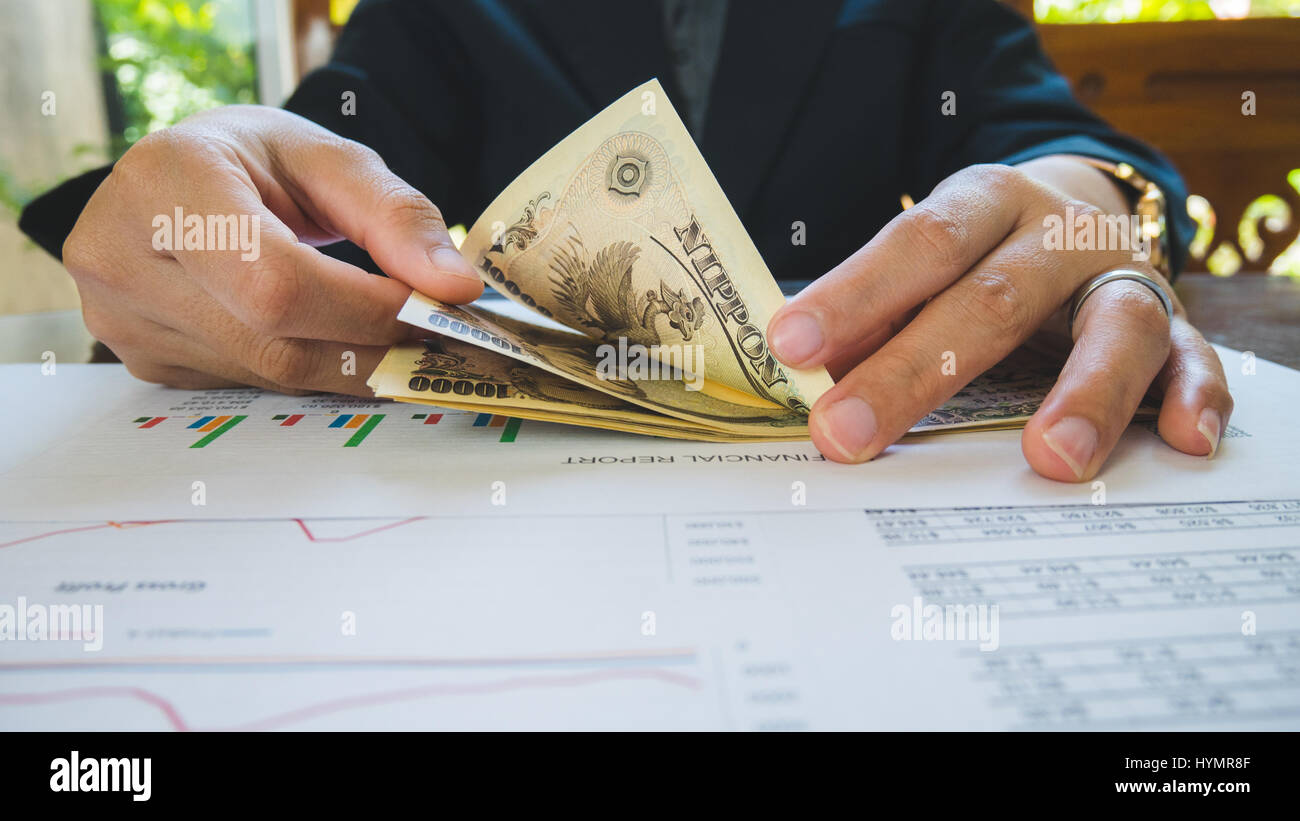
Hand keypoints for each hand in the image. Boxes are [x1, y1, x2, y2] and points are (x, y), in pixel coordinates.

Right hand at [63, 105, 481, 394]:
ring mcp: (122, 318)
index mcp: (166, 183)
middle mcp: (122, 255)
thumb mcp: (327, 160)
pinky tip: (325, 337)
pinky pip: (249, 386)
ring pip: (268, 376)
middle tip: (428, 332)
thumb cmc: (253, 161)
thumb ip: (396, 216)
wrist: (177, 180)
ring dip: (346, 365)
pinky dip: (307, 369)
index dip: (366, 309)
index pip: (277, 284)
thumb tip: (454, 288)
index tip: (431, 307)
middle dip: (370, 345)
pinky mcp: (142, 361)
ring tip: (386, 329)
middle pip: (274, 344)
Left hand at [768, 162, 1232, 481]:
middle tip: (847, 436)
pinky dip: (1197, 395)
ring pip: (1113, 327)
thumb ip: (875, 318)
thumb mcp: (925, 265)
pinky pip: (1195, 356)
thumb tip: (807, 384)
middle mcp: (1056, 232)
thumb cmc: (978, 255)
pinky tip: (1185, 439)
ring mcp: (1122, 275)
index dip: (854, 294)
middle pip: (992, 298)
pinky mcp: (1175, 322)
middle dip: (915, 372)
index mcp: (984, 202)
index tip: (793, 346)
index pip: (917, 243)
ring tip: (1049, 458)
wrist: (1078, 211)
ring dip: (1085, 393)